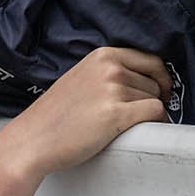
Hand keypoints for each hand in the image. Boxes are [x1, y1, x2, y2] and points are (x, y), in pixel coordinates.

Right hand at [0, 47, 170, 195]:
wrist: (33, 139)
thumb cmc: (55, 116)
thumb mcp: (81, 77)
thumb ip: (107, 73)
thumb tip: (142, 80)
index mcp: (102, 55)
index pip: (151, 60)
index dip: (160, 78)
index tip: (161, 92)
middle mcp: (110, 68)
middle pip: (154, 82)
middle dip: (152, 100)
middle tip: (139, 115)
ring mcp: (113, 89)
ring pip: (155, 99)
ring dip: (149, 115)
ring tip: (128, 126)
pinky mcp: (116, 114)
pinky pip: (154, 113)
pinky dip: (156, 123)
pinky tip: (143, 131)